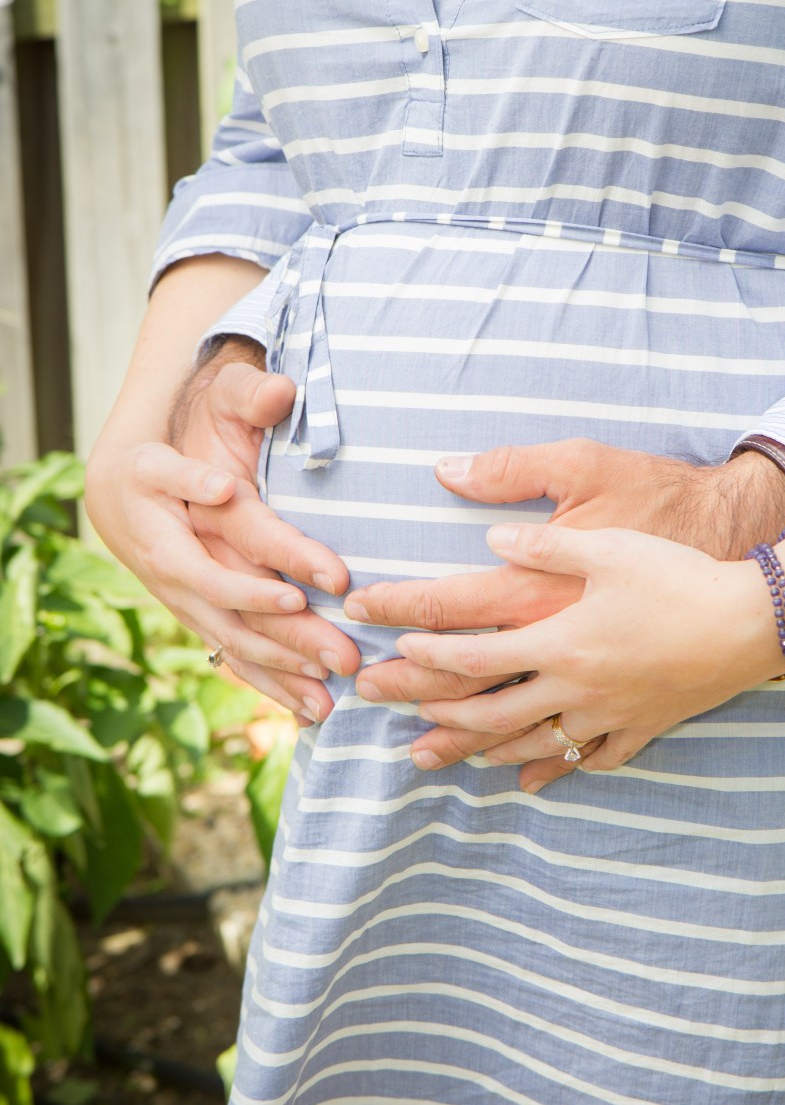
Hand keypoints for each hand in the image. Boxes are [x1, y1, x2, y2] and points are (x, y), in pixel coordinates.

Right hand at [86, 341, 357, 721]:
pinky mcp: (199, 616)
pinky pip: (235, 655)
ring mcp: (184, 599)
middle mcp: (174, 569)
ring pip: (235, 642)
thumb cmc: (182, 435)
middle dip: (290, 637)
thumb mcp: (211, 403)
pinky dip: (271, 684)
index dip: (262, 572)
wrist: (121, 486)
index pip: (222, 554)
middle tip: (343, 656)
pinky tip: (311, 712)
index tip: (308, 587)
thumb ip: (247, 397)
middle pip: (234, 612)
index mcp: (171, 523)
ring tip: (332, 702)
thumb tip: (278, 393)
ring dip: (284, 673)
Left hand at [392, 521, 778, 791]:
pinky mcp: (642, 727)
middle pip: (489, 711)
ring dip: (482, 749)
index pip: (474, 654)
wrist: (752, 623)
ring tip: (448, 754)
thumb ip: (544, 542)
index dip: (425, 654)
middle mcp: (575, 687)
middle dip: (434, 713)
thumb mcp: (608, 544)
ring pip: (532, 743)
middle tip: (393, 714)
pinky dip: (559, 766)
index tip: (390, 649)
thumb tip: (491, 538)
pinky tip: (539, 772)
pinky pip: (592, 758)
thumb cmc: (679, 576)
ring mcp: (608, 715)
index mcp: (559, 641)